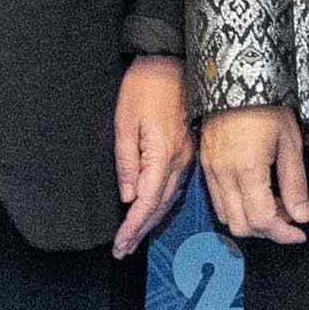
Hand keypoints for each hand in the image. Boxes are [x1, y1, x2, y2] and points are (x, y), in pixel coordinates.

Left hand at [105, 57, 192, 260]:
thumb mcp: (125, 121)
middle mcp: (180, 160)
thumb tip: (128, 196)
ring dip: (151, 220)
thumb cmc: (144, 86)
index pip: (146, 202)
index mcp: (162, 155)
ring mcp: (187, 155)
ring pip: (169, 198)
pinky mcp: (189, 149)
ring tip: (134, 237)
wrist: (171, 59)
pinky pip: (176, 185)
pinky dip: (162, 204)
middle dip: (141, 231)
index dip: (132, 227)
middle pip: (159, 206)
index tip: (119, 245)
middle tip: (123, 250)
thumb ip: (127, 161)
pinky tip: (153, 211)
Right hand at [199, 103, 308, 246]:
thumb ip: (295, 184)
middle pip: (243, 226)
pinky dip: (236, 207)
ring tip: (272, 203)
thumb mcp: (290, 142)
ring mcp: (211, 170)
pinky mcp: (205, 164)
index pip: (263, 221)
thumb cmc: (266, 105)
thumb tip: (301, 216)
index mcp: (248, 170)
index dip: (283, 234)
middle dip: (268, 231)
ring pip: (227, 217)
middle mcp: (224, 175)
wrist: (236, 78)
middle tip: (288, 217)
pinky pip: (217, 200)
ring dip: (251, 220)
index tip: (299, 233)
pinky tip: (254, 193)